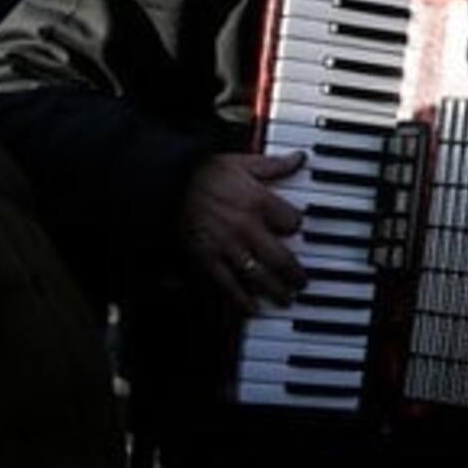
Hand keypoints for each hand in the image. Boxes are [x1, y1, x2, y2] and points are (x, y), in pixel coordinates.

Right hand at [180, 151, 308, 311]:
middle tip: (302, 282)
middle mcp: (247, 226)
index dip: (297, 226)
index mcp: (259, 200)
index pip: (293, 221)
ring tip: (286, 298)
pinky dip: (241, 299)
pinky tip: (252, 308)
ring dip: (276, 290)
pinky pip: (228, 284)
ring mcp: (227, 245)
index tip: (298, 232)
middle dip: (295, 273)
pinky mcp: (206, 258)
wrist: (165, 183)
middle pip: (281, 257)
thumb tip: (299, 159)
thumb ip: (273, 165)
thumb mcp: (242, 161)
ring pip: (259, 275)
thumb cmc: (202, 171)